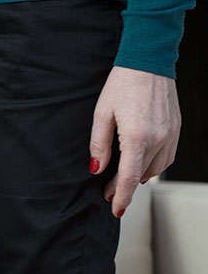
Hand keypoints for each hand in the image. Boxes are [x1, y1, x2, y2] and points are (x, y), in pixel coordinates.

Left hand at [89, 65, 180, 217]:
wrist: (147, 64)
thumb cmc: (121, 85)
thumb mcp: (101, 114)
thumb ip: (99, 144)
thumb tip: (97, 168)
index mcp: (136, 137)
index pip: (128, 178)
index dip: (120, 197)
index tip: (115, 209)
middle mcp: (158, 140)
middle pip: (140, 176)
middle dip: (124, 187)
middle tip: (108, 190)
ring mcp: (170, 136)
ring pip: (155, 169)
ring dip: (138, 176)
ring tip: (122, 177)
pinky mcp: (176, 130)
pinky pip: (166, 157)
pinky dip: (153, 165)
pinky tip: (141, 162)